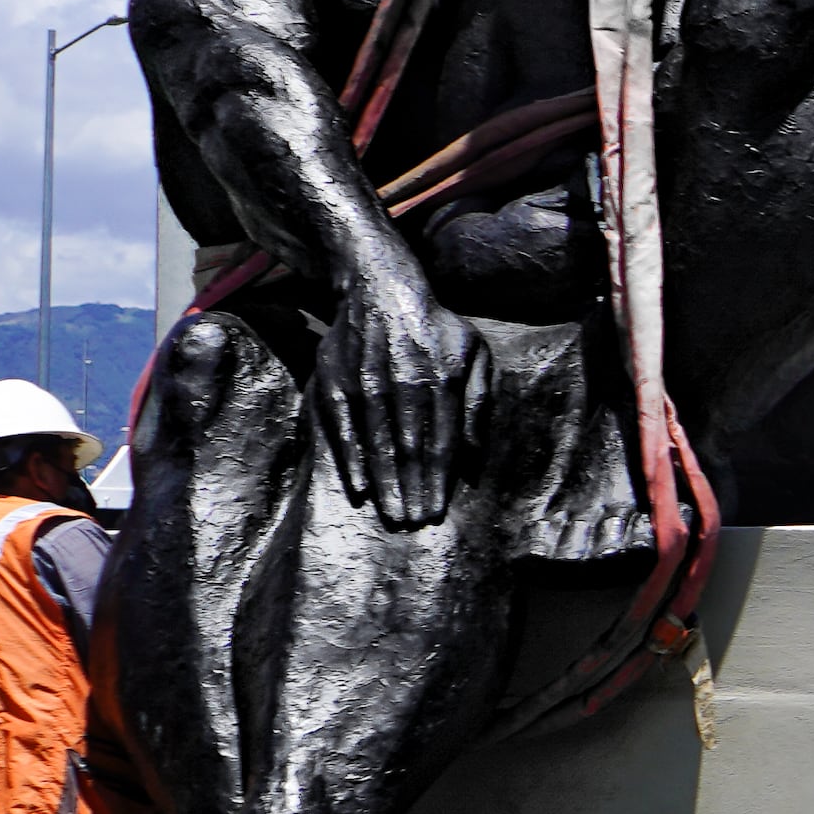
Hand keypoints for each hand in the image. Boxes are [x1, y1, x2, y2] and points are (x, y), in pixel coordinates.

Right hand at [316, 274, 484, 527]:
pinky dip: (352, 461)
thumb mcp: (474, 353)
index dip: (438, 480)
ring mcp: (366, 385)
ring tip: (393, 514)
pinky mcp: (336, 383)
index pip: (440, 443)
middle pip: (409, 450)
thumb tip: (474, 453)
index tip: (437, 510)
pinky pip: (344, 430)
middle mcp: (402, 385)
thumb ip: (477, 402)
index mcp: (440, 380)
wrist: (380, 291)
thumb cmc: (436, 328)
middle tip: (415, 522)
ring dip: (386, 484)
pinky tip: (360, 488)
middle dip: (413, 489)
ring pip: (377, 445)